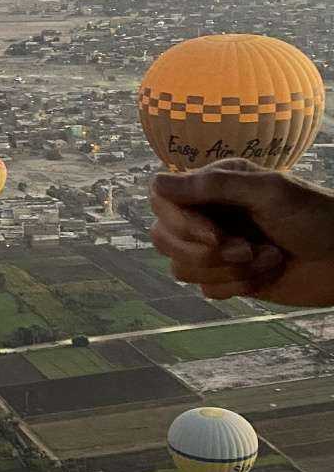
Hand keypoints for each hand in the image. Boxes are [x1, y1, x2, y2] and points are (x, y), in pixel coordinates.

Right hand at [149, 160, 333, 306]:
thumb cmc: (315, 217)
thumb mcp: (268, 192)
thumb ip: (213, 186)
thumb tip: (157, 181)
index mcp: (214, 185)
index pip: (162, 200)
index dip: (179, 223)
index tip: (215, 236)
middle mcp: (208, 214)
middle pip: (163, 238)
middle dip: (205, 253)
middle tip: (246, 249)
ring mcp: (215, 248)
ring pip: (183, 269)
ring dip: (230, 270)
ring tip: (268, 257)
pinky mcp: (227, 277)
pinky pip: (206, 290)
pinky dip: (241, 286)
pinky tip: (270, 271)